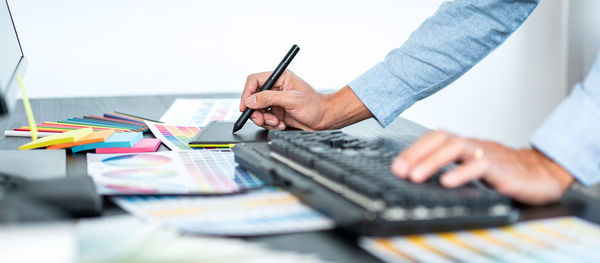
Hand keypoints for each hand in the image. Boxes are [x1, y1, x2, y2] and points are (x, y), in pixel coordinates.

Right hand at [240, 70, 372, 130]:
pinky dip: (270, 124)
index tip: (246, 106)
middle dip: (256, 111)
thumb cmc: (315, 105)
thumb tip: (251, 100)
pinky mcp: (277, 112)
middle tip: (263, 119)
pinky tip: (281, 124)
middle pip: (253, 98)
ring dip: (264, 119)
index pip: (254, 81)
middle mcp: (275, 88)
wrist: (324, 119)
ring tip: (277, 122)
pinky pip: (265, 118)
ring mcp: (275, 101)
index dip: (247, 93)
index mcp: (280, 78)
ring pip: (257, 110)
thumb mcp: (291, 100)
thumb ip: (269, 98)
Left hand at [390, 130, 573, 204]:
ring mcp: (487, 154)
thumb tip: (419, 176)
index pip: (435, 138)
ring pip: (457, 147)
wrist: (543, 173)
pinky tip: (447, 182)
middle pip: (441, 138)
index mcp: (465, 145)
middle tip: (399, 170)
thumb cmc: (506, 171)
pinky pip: (480, 165)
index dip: (414, 149)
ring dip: (432, 161)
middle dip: (416, 153)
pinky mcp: (502, 168)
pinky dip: (461, 173)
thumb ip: (451, 168)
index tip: (396, 166)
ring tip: (415, 176)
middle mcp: (473, 145)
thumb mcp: (472, 168)